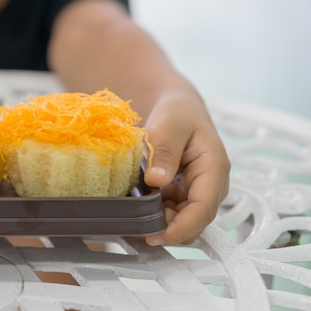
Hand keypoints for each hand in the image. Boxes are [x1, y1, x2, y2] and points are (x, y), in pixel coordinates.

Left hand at [143, 92, 230, 245]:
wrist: (177, 109)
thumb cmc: (178, 114)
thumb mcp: (170, 125)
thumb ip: (164, 150)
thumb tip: (156, 180)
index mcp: (214, 169)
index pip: (203, 209)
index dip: (181, 228)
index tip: (156, 236)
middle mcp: (210, 187)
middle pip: (193, 222)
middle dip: (167, 229)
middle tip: (136, 226)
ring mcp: (196, 193)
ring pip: (182, 222)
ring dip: (159, 224)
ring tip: (132, 219)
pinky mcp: (182, 196)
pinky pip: (171, 214)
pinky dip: (154, 216)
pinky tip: (136, 212)